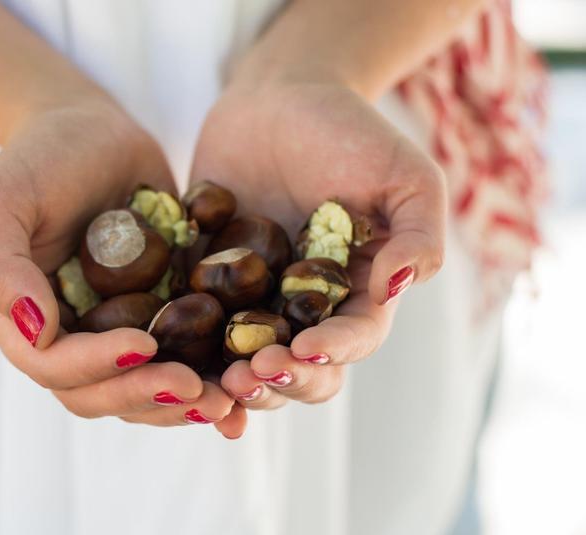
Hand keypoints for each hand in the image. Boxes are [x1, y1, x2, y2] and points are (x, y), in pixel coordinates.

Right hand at [0, 98, 244, 435]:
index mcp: (16, 322)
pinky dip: (206, 379)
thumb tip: (34, 332)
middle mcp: (61, 340)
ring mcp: (108, 337)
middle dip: (146, 396)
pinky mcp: (152, 324)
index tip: (143, 344)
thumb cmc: (39, 158)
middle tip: (198, 388)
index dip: (96, 365)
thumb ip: (1, 266)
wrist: (92, 133)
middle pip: (97, 394)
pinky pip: (176, 364)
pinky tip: (244, 386)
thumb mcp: (0, 199)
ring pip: (138, 392)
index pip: (53, 365)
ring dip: (180, 404)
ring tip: (229, 401)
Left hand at [191, 79, 445, 410]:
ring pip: (243, 366)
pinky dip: (183, 358)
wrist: (276, 97)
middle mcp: (304, 313)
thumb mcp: (405, 175)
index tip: (306, 348)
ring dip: (233, 385)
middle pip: (298, 371)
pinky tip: (168, 370)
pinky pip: (191, 332)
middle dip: (279, 381)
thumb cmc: (350, 132)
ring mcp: (251, 305)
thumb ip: (417, 234)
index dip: (332, 353)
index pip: (351, 340)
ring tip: (216, 384)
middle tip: (251, 373)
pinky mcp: (203, 289)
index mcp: (356, 296)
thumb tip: (398, 286)